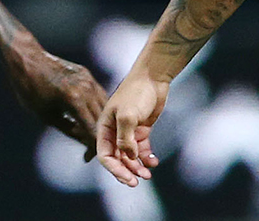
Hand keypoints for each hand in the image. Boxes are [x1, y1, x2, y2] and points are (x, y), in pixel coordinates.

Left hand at [2, 38, 106, 159]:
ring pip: (103, 106)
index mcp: (75, 99)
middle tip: (90, 151)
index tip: (88, 158)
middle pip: (102, 118)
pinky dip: (97, 109)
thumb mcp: (46, 115)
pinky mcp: (86, 74)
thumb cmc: (30, 89)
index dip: (92, 146)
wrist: (26, 59)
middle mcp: (86, 87)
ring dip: (100, 122)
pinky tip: (90, 119)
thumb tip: (85, 142)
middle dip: (98, 136)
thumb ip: (68, 129)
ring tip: (90, 136)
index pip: (92, 128)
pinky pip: (98, 95)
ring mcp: (88, 79)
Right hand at [96, 71, 167, 186]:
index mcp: (104, 128)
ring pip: (130, 156)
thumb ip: (125, 137)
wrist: (153, 78)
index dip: (115, 169)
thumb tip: (129, 157)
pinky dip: (146, 158)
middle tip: (138, 181)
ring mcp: (128, 131)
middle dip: (127, 171)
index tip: (128, 178)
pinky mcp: (141, 130)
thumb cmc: (136, 92)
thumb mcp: (128, 115)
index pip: (105, 155)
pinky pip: (141, 150)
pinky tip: (154, 161)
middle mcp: (114, 132)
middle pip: (117, 159)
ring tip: (148, 174)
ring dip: (137, 167)